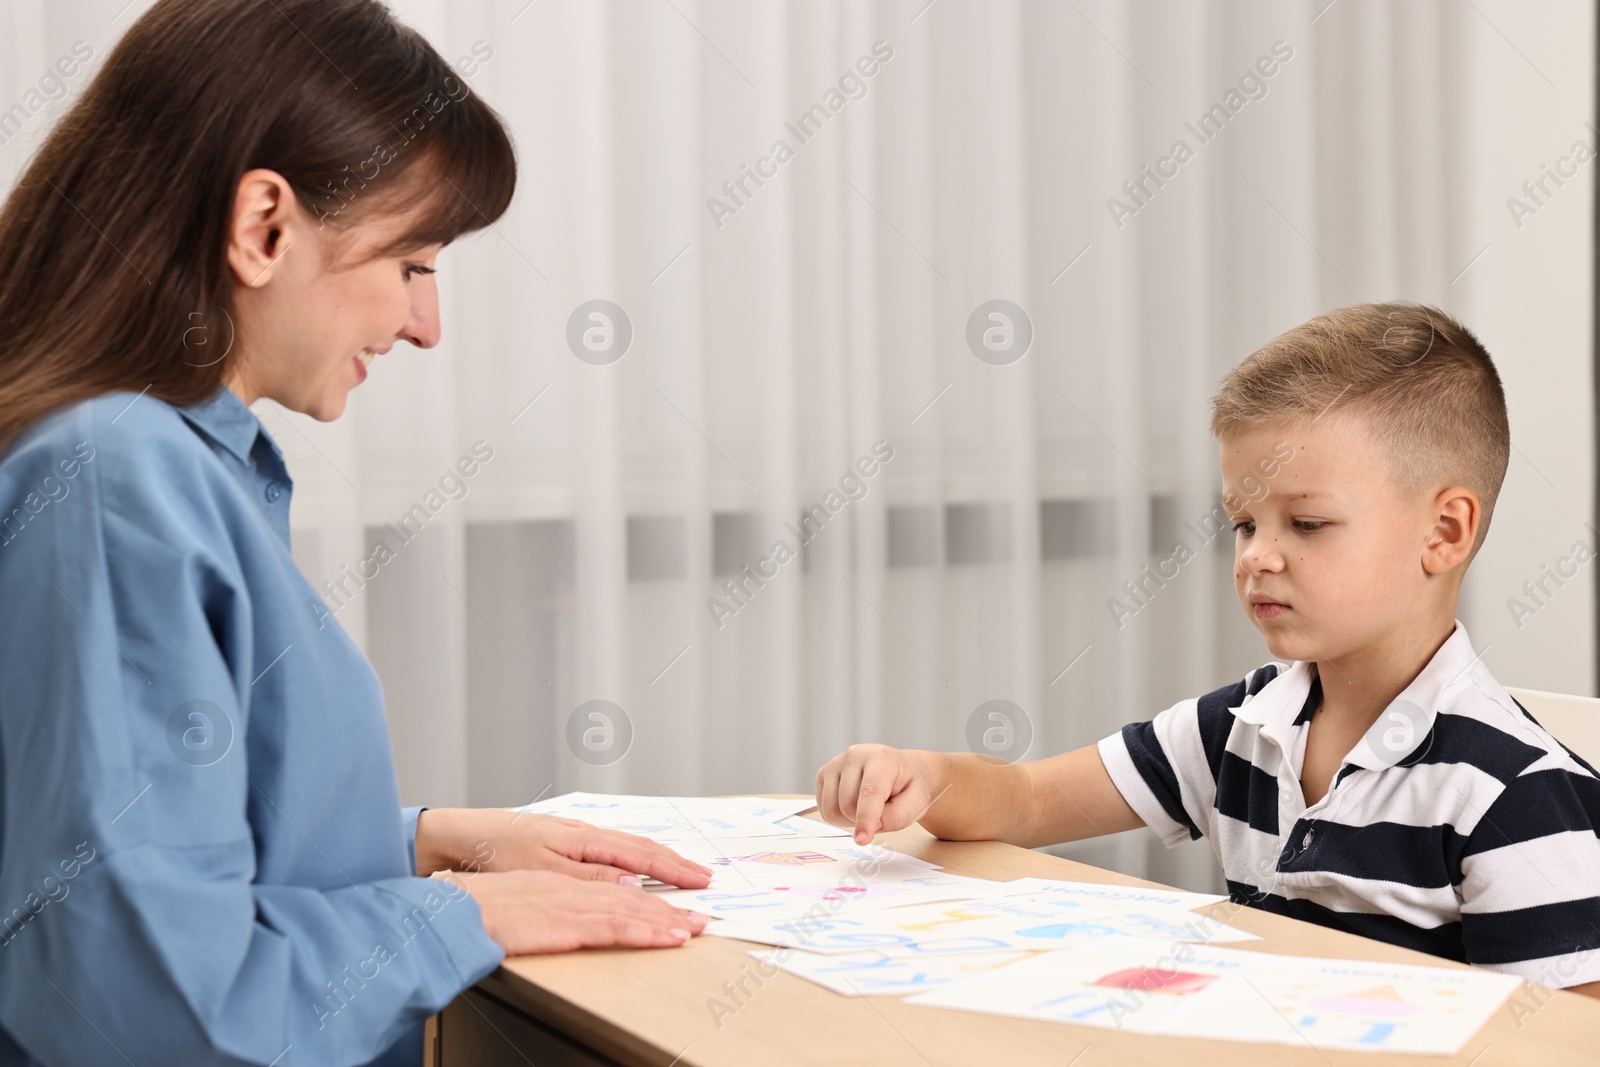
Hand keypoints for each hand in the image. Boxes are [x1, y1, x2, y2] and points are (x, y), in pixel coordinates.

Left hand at [415, 808, 713, 888]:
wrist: (461, 835)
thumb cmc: (497, 852)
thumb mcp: (544, 870)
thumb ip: (591, 877)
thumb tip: (634, 882)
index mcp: (585, 839)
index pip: (642, 854)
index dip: (674, 870)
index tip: (701, 882)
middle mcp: (586, 834)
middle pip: (642, 847)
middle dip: (676, 864)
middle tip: (705, 879)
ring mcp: (576, 836)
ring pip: (629, 847)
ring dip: (659, 860)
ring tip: (683, 871)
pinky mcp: (564, 842)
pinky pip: (613, 849)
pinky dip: (636, 857)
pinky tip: (638, 864)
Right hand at [440, 869, 710, 954]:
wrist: (454, 905)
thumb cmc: (486, 900)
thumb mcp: (532, 887)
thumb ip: (569, 889)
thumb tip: (611, 890)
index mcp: (566, 868)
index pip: (622, 871)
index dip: (657, 879)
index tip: (683, 889)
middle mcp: (575, 879)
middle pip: (634, 887)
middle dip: (672, 900)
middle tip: (703, 913)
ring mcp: (572, 899)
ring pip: (631, 906)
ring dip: (667, 918)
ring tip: (695, 928)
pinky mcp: (566, 921)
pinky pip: (615, 926)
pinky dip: (646, 932)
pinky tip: (667, 937)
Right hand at [815, 744, 937, 843]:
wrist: (900, 770)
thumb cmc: (908, 785)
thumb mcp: (918, 801)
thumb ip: (898, 816)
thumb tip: (872, 827)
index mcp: (881, 758)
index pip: (869, 792)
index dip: (865, 818)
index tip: (862, 839)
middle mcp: (854, 756)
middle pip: (847, 805)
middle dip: (863, 820)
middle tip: (880, 812)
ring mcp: (835, 763)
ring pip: (831, 809)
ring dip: (848, 820)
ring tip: (866, 808)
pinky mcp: (823, 774)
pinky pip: (823, 809)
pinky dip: (838, 816)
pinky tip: (853, 805)